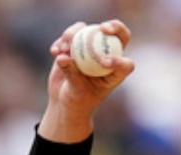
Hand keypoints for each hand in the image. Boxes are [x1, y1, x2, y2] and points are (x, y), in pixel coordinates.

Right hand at [38, 20, 135, 143]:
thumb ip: (71, 73)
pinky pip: (71, 36)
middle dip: (114, 26)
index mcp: (115, 73)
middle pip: (117, 35)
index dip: (119, 60)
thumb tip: (63, 57)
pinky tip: (54, 51)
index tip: (102, 62)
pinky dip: (61, 41)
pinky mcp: (77, 45)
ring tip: (64, 45)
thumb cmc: (76, 101)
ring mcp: (92, 48)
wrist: (65, 100)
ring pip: (89, 31)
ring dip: (76, 33)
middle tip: (102, 28)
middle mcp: (107, 57)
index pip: (125, 64)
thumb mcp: (75, 91)